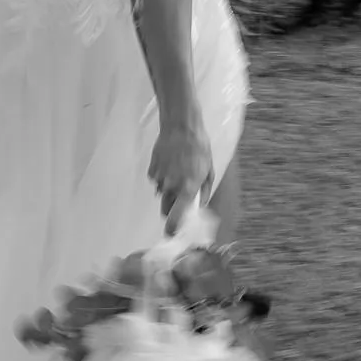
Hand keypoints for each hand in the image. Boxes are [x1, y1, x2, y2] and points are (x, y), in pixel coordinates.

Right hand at [149, 115, 212, 233]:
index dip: (173, 228)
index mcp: (187, 189)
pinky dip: (162, 177)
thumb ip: (203, 191)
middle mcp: (171, 187)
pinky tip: (169, 163)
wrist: (181, 126)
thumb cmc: (199, 147)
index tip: (174, 233)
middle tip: (179, 199)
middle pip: (166, 209)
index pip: (175, 218)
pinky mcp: (151, 170)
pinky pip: (156, 180)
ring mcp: (159, 178)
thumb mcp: (208, 170)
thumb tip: (200, 206)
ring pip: (161, 193)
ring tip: (177, 171)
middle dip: (171, 209)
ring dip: (168, 189)